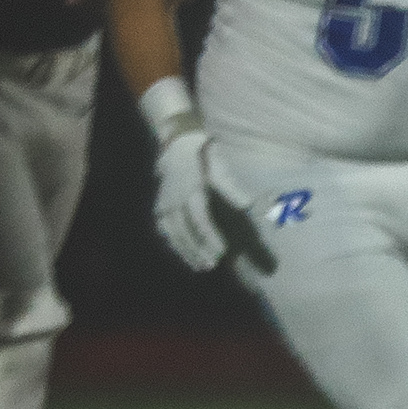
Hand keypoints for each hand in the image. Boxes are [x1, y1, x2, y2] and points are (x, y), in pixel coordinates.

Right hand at [153, 135, 226, 272]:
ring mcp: (163, 205)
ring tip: (201, 266)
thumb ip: (232, 186)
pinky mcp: (159, 207)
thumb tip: (248, 205)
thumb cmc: (204, 154)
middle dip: (199, 250)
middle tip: (212, 265)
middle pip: (185, 232)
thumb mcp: (220, 165)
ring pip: (173, 234)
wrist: (177, 143)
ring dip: (186, 251)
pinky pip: (165, 230)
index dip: (211, 238)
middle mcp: (173, 201)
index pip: (201, 220)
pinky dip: (174, 243)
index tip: (222, 252)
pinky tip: (184, 253)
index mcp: (191, 191)